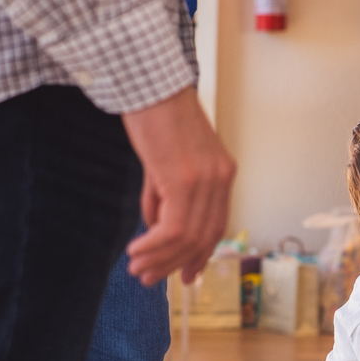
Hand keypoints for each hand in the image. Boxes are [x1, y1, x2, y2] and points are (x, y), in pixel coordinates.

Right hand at [121, 87, 235, 284]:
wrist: (150, 82)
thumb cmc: (155, 114)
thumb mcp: (165, 160)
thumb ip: (164, 194)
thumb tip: (156, 228)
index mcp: (223, 173)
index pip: (216, 225)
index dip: (200, 254)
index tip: (185, 275)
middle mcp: (221, 179)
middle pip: (204, 236)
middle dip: (177, 262)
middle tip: (151, 278)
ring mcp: (205, 180)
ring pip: (187, 237)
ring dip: (160, 258)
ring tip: (138, 270)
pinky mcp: (184, 179)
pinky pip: (173, 227)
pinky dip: (154, 244)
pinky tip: (137, 250)